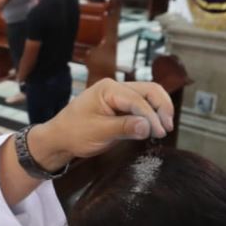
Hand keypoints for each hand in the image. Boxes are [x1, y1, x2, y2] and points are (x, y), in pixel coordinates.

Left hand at [28, 79, 173, 169]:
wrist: (59, 138)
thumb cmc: (73, 133)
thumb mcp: (98, 132)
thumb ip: (124, 128)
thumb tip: (148, 127)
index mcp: (108, 88)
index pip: (137, 99)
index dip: (151, 116)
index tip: (159, 132)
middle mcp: (115, 87)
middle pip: (149, 90)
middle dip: (161, 108)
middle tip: (166, 128)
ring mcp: (119, 95)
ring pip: (148, 96)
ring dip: (158, 110)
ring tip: (163, 129)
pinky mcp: (120, 106)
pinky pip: (141, 105)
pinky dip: (151, 114)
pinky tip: (154, 127)